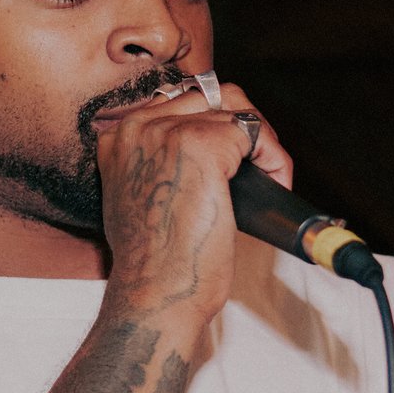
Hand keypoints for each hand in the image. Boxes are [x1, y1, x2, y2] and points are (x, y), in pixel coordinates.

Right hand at [91, 77, 291, 336]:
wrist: (155, 295)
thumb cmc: (154, 264)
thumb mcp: (142, 200)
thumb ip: (161, 165)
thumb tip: (211, 151)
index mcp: (117, 137)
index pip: (180, 103)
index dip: (217, 127)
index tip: (235, 160)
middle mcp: (137, 126)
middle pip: (210, 97)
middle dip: (243, 130)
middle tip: (259, 168)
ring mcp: (168, 132)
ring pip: (236, 111)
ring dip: (262, 144)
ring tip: (269, 180)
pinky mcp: (203, 146)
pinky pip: (255, 133)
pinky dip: (275, 158)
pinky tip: (275, 184)